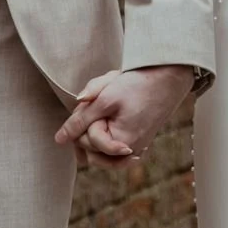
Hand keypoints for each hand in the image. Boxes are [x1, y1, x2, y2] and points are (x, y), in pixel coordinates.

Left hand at [53, 65, 194, 168]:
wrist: (168, 75)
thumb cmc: (137, 84)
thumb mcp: (104, 99)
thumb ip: (80, 120)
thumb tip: (59, 140)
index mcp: (121, 143)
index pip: (85, 140)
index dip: (84, 118)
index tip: (97, 100)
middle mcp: (129, 152)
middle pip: (91, 148)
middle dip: (89, 125)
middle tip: (100, 101)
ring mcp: (135, 150)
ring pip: (100, 151)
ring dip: (96, 132)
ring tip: (103, 110)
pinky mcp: (139, 144)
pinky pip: (113, 151)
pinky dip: (105, 139)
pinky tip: (107, 122)